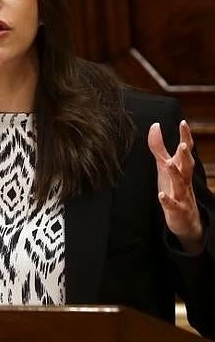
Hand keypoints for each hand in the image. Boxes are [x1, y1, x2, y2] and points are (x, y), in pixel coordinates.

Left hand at [148, 120, 203, 252]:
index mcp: (181, 168)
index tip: (183, 122)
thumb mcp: (164, 165)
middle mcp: (184, 179)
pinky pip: (172, 205)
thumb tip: (155, 125)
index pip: (185, 150)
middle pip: (187, 166)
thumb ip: (159, 147)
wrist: (185, 218)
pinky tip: (160, 195)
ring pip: (180, 183)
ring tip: (169, 164)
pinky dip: (167, 200)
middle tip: (183, 145)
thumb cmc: (173, 187)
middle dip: (186, 155)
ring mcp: (181, 194)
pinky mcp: (176, 209)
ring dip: (176, 174)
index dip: (185, 136)